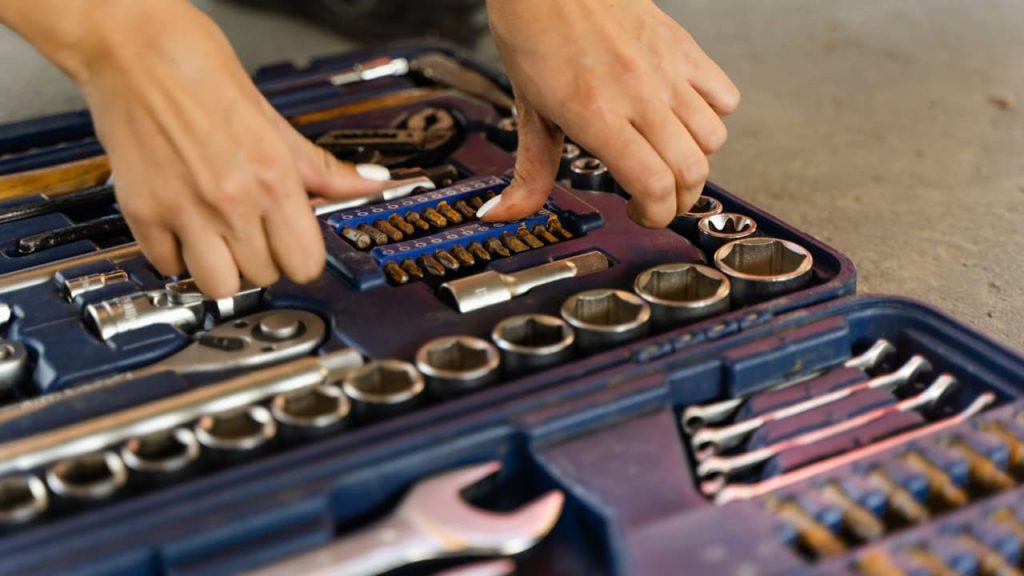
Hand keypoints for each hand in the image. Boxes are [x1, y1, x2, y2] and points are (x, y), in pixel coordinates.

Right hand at [1, 0, 390, 297]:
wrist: (131, 46)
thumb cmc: (198, 68)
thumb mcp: (274, 119)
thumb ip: (323, 167)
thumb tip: (371, 184)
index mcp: (273, 176)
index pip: (306, 263)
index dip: (302, 256)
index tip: (293, 245)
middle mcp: (232, 200)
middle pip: (265, 276)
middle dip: (264, 258)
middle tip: (254, 230)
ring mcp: (185, 211)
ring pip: (220, 286)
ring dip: (223, 269)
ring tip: (220, 239)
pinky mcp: (142, 213)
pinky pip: (168, 267)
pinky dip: (176, 256)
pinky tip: (183, 228)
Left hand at [479, 0, 739, 226]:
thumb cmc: (535, 33)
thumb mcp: (528, 111)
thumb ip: (530, 171)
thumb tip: (504, 213)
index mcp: (596, 115)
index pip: (653, 185)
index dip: (656, 214)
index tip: (641, 214)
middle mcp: (638, 94)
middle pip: (691, 171)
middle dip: (679, 200)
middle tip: (658, 198)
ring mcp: (666, 70)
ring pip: (713, 138)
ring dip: (696, 160)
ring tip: (670, 158)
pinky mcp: (683, 48)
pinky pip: (725, 95)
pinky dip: (713, 116)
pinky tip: (684, 117)